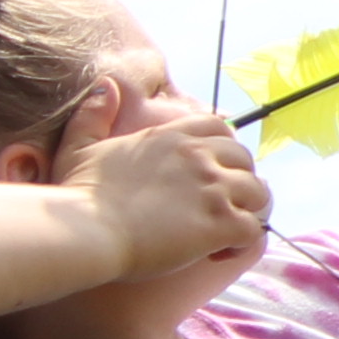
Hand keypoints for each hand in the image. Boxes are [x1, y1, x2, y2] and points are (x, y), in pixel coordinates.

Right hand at [66, 95, 270, 279]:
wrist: (86, 230)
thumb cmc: (79, 195)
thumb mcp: (81, 146)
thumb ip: (94, 115)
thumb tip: (105, 85)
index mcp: (172, 136)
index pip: (221, 128)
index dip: (223, 150)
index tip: (212, 172)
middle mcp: (198, 155)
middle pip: (245, 159)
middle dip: (239, 181)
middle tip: (220, 206)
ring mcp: (212, 187)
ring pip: (258, 192)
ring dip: (246, 211)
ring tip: (224, 231)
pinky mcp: (219, 222)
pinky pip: (253, 229)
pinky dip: (242, 243)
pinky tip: (219, 254)